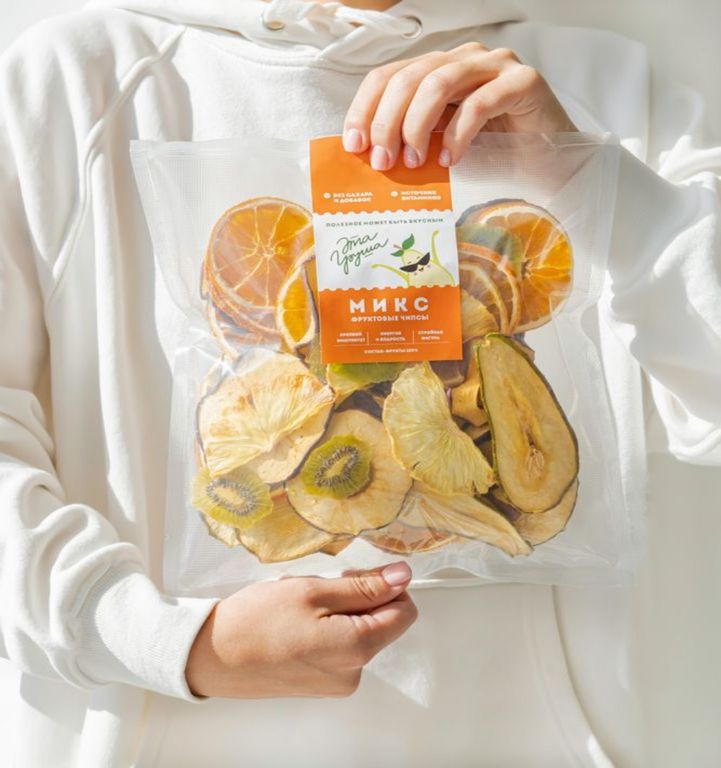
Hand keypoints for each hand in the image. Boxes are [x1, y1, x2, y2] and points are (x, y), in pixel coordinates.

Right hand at [185, 562, 416, 697]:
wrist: (212, 656)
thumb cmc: (256, 621)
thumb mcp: (313, 591)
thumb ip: (364, 587)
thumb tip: (403, 577)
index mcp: (357, 648)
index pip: (404, 611)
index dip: (387, 586)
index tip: (355, 576)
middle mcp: (353, 673)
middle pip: (381, 622)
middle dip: (358, 598)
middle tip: (319, 588)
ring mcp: (336, 682)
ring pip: (359, 633)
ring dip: (339, 612)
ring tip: (301, 607)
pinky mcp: (320, 684)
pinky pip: (340, 648)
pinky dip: (326, 629)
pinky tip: (296, 623)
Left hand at [342, 42, 576, 169]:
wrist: (549, 164)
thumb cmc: (493, 155)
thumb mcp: (440, 145)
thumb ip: (411, 139)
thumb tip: (369, 154)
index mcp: (439, 68)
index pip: (388, 75)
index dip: (365, 108)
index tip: (353, 145)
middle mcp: (464, 58)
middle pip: (409, 78)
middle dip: (387, 122)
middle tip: (383, 162)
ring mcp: (495, 65)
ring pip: (439, 83)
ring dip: (417, 126)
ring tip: (413, 162)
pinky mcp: (523, 82)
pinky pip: (479, 103)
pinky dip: (458, 135)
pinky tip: (451, 160)